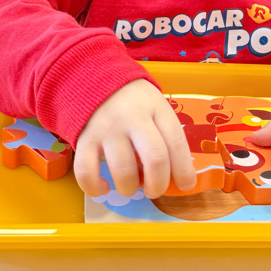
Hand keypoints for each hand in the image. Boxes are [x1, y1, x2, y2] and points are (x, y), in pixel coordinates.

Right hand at [74, 79, 196, 199]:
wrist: (94, 80)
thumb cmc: (134, 101)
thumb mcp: (156, 106)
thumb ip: (165, 134)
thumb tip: (178, 175)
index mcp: (156, 108)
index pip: (176, 142)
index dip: (184, 170)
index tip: (185, 185)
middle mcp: (132, 118)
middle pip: (155, 158)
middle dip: (158, 184)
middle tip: (154, 190)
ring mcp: (106, 129)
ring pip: (123, 170)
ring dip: (130, 188)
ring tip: (130, 186)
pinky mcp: (84, 140)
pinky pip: (86, 173)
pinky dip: (95, 189)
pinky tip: (104, 188)